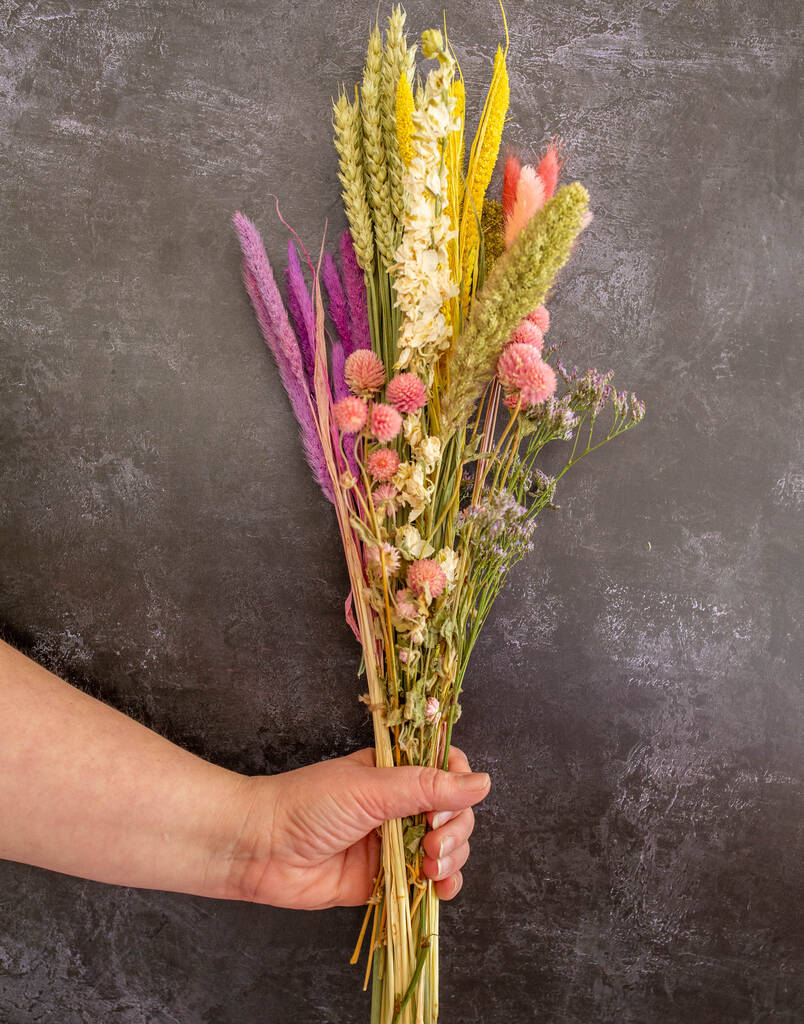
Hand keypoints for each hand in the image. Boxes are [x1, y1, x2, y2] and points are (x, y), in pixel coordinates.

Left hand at [226, 747, 489, 909]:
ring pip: (447, 848)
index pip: (447, 770)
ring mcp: (393, 842)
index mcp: (394, 771)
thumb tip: (482, 783)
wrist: (260, 849)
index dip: (458, 787)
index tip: (445, 804)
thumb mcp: (370, 788)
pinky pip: (427, 882)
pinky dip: (442, 886)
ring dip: (451, 857)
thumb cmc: (307, 805)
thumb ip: (425, 787)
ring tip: (430, 866)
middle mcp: (398, 805)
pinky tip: (440, 889)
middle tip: (432, 842)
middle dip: (455, 828)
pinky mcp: (385, 879)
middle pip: (454, 812)